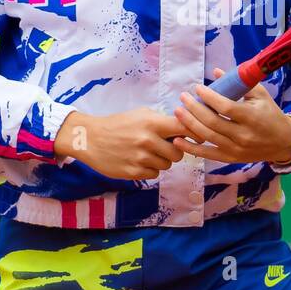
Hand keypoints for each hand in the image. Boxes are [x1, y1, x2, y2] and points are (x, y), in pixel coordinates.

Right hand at [53, 108, 185, 179]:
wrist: (90, 139)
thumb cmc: (118, 124)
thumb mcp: (141, 115)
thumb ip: (163, 121)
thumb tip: (188, 127)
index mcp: (151, 123)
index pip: (184, 128)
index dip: (195, 133)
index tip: (200, 137)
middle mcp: (147, 141)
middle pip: (178, 153)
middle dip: (174, 151)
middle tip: (163, 147)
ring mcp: (140, 158)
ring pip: (167, 165)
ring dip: (161, 160)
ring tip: (147, 152)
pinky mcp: (133, 172)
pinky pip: (155, 174)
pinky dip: (150, 169)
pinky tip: (139, 161)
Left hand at [173, 67, 290, 165]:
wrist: (283, 142)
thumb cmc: (271, 114)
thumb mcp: (261, 95)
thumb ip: (239, 83)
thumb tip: (215, 71)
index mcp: (252, 117)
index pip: (226, 107)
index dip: (209, 97)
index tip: (198, 88)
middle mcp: (243, 134)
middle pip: (213, 122)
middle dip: (194, 109)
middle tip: (183, 97)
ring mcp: (236, 149)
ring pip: (208, 137)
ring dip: (190, 124)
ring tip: (178, 112)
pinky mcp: (231, 158)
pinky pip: (208, 154)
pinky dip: (192, 149)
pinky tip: (178, 140)